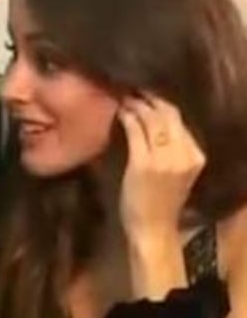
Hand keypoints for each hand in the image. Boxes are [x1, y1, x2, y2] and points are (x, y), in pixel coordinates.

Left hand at [118, 96, 203, 240]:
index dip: (164, 103)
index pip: (182, 120)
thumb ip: (172, 149)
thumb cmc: (159, 202)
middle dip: (151, 98)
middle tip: (133, 88)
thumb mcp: (176, 172)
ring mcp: (166, 159)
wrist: (153, 229)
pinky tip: (120, 111)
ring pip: (153, 119)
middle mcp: (185, 154)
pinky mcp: (144, 164)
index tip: (148, 93)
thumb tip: (156, 121)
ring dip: (137, 104)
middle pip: (169, 114)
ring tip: (124, 96)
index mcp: (196, 155)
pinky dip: (128, 118)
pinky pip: (136, 132)